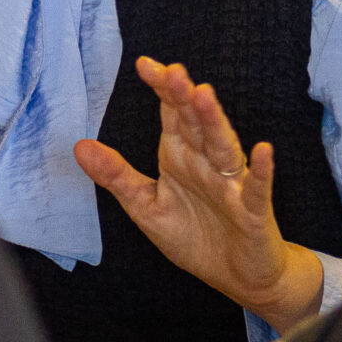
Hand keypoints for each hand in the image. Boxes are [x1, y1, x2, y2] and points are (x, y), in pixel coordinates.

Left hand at [75, 56, 326, 332]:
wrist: (238, 277)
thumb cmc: (195, 236)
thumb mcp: (146, 207)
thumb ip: (117, 177)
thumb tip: (79, 146)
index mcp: (180, 156)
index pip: (171, 115)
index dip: (161, 90)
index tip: (144, 65)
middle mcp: (206, 163)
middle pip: (196, 124)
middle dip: (184, 98)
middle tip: (173, 72)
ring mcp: (231, 185)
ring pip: (223, 147)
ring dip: (215, 122)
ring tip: (204, 96)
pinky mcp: (253, 211)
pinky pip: (257, 189)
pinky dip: (260, 171)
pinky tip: (262, 151)